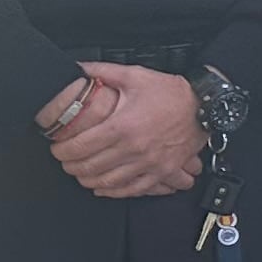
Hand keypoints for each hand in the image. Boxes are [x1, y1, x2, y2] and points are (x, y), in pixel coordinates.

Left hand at [50, 61, 203, 199]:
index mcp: (123, 126)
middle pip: (90, 167)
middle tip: (65, 161)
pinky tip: (103, 188)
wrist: (204, 106)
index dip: (62, 150)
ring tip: (80, 173)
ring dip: (88, 180)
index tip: (57, 148)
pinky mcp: (161, 172)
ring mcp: (148, 163)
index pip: (81, 146)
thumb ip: (103, 72)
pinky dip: (113, 192)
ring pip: (107, 182)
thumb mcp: (135, 76)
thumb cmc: (171, 93)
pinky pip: (132, 190)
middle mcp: (134, 148)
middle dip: (70, 166)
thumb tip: (77, 68)